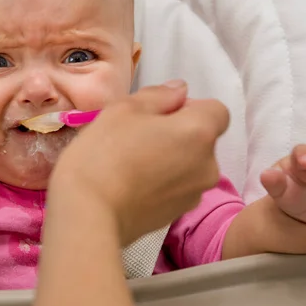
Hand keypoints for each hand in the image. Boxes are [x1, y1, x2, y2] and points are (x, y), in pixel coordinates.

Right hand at [50, 80, 229, 245]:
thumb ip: (159, 94)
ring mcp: (194, 194)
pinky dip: (162, 182)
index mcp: (200, 133)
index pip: (215, 110)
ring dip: (170, 158)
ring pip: (188, 164)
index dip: (188, 106)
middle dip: (177, 133)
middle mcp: (208, 165)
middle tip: (137, 136)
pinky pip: (176, 187)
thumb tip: (179, 91)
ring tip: (131, 163)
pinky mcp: (177, 215)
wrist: (89, 214)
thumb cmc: (104, 153)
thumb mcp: (124, 109)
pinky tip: (131, 184)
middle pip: (202, 139)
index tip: (157, 113)